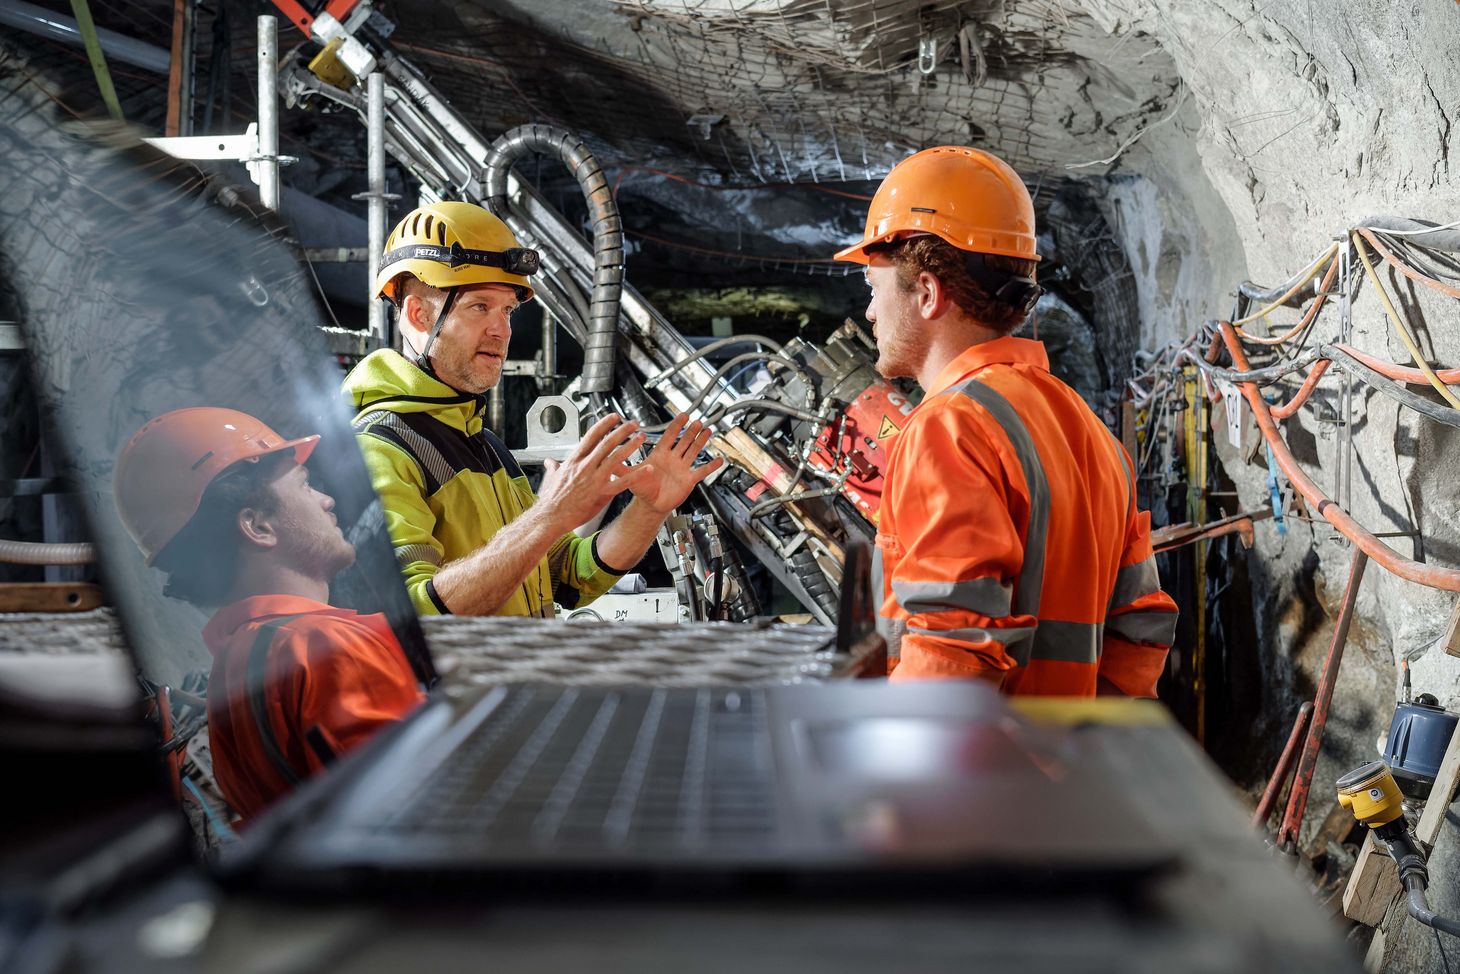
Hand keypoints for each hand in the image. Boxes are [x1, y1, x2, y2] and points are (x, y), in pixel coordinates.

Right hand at [535, 413, 652, 531]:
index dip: (604, 424)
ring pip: (616, 457)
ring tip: (641, 438)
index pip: (591, 436)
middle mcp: (585, 466)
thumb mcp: (552, 478)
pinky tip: (647, 469)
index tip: (614, 417)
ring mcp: (594, 479)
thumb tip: (550, 462)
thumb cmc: (552, 499)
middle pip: (607, 443)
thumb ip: (554, 467)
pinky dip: (637, 474)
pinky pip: (623, 482)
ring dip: (631, 446)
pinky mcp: (601, 493)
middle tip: (633, 424)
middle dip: (622, 431)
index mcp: (574, 460)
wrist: (551, 516)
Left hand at [629, 414, 724, 514]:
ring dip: (701, 442)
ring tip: (708, 431)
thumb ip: (621, 467)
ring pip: (693, 451)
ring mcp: (682, 468)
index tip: (683, 415)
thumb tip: (608, 457)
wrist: (651, 505)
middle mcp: (673, 459)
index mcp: (660, 454)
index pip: (669, 436)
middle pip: (684, 441)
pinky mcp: (689, 480)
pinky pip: (702, 471)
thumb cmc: (642, 489)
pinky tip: (719, 460)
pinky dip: (711, 466)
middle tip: (697, 421)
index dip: (677, 426)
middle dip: (691, 431)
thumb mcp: (630, 476)